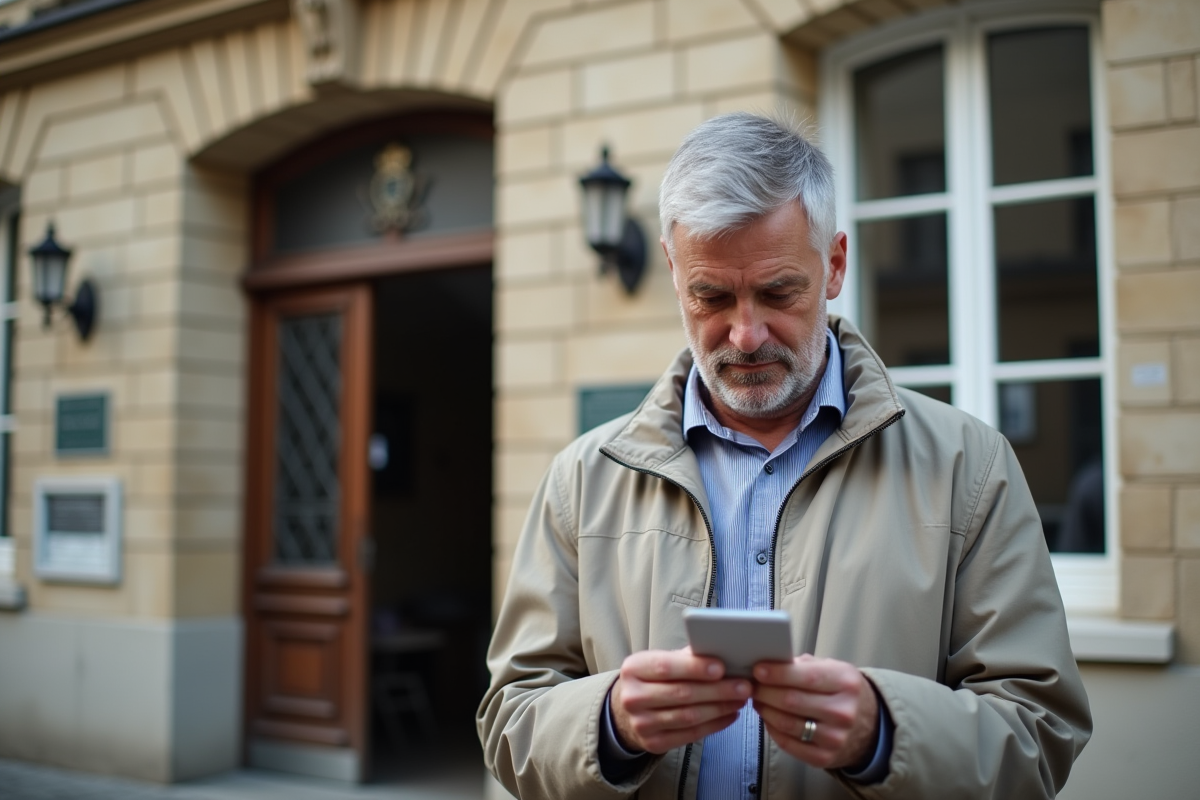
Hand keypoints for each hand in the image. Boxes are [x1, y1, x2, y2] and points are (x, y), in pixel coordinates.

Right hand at [609, 647, 750, 753]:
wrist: (629, 709)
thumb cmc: (653, 679)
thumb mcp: (660, 661)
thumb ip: (686, 657)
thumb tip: (722, 652)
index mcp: (634, 669)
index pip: (666, 667)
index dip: (695, 668)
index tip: (721, 667)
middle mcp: (633, 697)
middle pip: (682, 694)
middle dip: (717, 690)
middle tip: (743, 686)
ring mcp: (641, 723)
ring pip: (689, 716)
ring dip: (720, 708)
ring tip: (740, 700)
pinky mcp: (653, 743)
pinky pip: (690, 735)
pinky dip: (715, 725)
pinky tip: (730, 715)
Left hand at [751, 654, 879, 770]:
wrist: (870, 727)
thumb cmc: (844, 692)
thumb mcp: (834, 669)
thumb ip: (804, 665)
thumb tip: (771, 663)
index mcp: (845, 682)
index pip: (806, 677)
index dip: (778, 673)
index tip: (758, 670)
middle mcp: (843, 711)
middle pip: (791, 700)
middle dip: (765, 691)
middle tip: (752, 685)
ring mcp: (834, 737)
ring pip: (786, 723)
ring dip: (765, 710)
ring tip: (758, 700)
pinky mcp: (824, 758)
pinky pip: (788, 744)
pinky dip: (772, 730)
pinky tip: (769, 719)